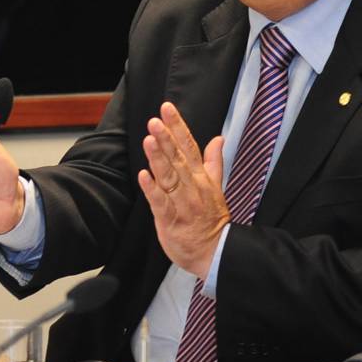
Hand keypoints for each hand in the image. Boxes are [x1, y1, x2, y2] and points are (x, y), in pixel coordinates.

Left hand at [136, 102, 229, 276]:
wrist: (214, 252)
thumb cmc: (211, 219)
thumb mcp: (216, 187)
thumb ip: (214, 162)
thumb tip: (218, 138)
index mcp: (201, 177)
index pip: (189, 146)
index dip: (178, 127)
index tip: (167, 109)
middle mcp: (191, 186)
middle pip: (177, 158)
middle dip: (166, 138)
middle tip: (155, 120)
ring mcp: (181, 202)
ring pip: (169, 177)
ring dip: (158, 158)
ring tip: (149, 139)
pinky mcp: (169, 219)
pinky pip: (160, 202)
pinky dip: (152, 189)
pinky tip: (143, 175)